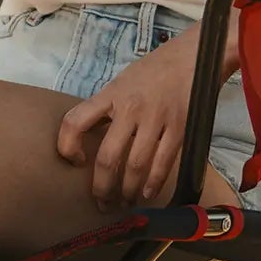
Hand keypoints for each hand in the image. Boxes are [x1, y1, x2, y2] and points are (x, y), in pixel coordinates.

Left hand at [56, 30, 197, 210]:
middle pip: (108, 158)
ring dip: (128, 191)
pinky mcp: (179, 129)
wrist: (192, 56)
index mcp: (111, 94)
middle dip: (102, 187)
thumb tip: (91, 137)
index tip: (75, 161)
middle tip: (102, 203)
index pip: (76, 121)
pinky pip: (163, 163)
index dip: (68, 146)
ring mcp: (156, 120)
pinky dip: (153, 183)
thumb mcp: (122, 81)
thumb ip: (107, 107)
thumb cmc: (154, 69)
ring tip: (124, 203)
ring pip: (136, 166)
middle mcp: (131, 108)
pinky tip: (147, 193)